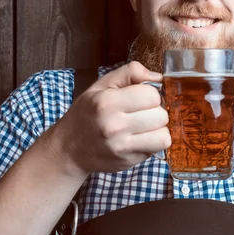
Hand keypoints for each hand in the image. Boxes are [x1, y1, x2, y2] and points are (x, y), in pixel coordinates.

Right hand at [46, 61, 170, 175]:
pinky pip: (157, 150)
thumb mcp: (101, 85)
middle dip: (156, 112)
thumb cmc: (88, 112)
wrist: (69, 147)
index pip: (152, 95)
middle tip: (142, 113)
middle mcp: (114, 126)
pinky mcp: (128, 161)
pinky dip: (153, 143)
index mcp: (107, 102)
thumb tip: (158, 78)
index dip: (151, 94)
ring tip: (144, 126)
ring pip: (164, 136)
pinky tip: (140, 138)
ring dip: (158, 129)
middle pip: (161, 116)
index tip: (141, 97)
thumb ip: (130, 73)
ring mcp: (121, 147)